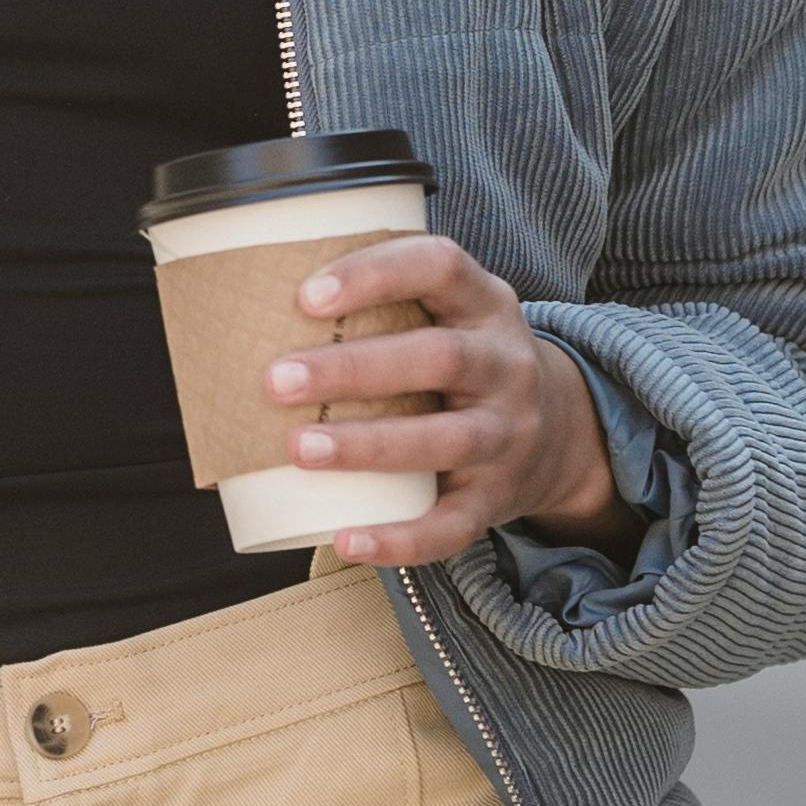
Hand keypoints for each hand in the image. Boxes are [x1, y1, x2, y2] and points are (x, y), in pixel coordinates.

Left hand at [268, 233, 634, 571]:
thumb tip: (243, 305)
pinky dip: (400, 539)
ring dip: (368, 446)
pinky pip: (453, 525)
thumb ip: (380, 302)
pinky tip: (345, 538)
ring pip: (446, 439)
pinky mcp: (498, 498)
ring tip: (297, 450)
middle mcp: (507, 364)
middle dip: (354, 369)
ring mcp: (509, 434)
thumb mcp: (447, 313)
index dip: (375, 274)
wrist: (561, 433)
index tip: (305, 295)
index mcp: (485, 303)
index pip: (440, 266)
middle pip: (440, 358)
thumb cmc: (462, 362)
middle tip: (276, 380)